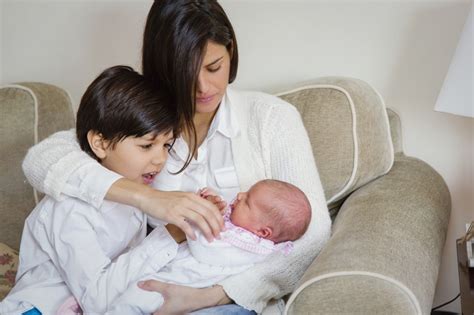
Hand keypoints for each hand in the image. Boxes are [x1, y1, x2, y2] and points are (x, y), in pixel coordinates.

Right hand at [106, 179, 223, 241]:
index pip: (211, 207)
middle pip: (208, 214)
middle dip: (215, 226)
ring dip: (207, 231)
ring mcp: (180, 208)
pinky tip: (195, 237)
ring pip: (199, 220)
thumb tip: (205, 216)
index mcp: (192, 196)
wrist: (149, 198)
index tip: (222, 226)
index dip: (218, 218)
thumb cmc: (165, 199)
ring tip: (210, 238)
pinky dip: (192, 233)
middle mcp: (188, 201)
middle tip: (218, 235)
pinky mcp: (172, 215)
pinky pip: (185, 225)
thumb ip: (193, 205)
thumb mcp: (182, 198)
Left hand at [137, 280, 230, 314]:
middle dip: (145, 304)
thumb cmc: (186, 296)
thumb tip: (139, 284)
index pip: (144, 313)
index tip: (133, 300)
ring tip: (147, 293)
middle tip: (139, 295)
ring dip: (152, 303)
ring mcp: (170, 314)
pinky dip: (159, 302)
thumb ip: (154, 286)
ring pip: (156, 309)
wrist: (202, 298)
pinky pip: (162, 307)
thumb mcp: (168, 289)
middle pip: (150, 311)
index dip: (138, 307)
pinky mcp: (174, 310)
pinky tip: (159, 294)